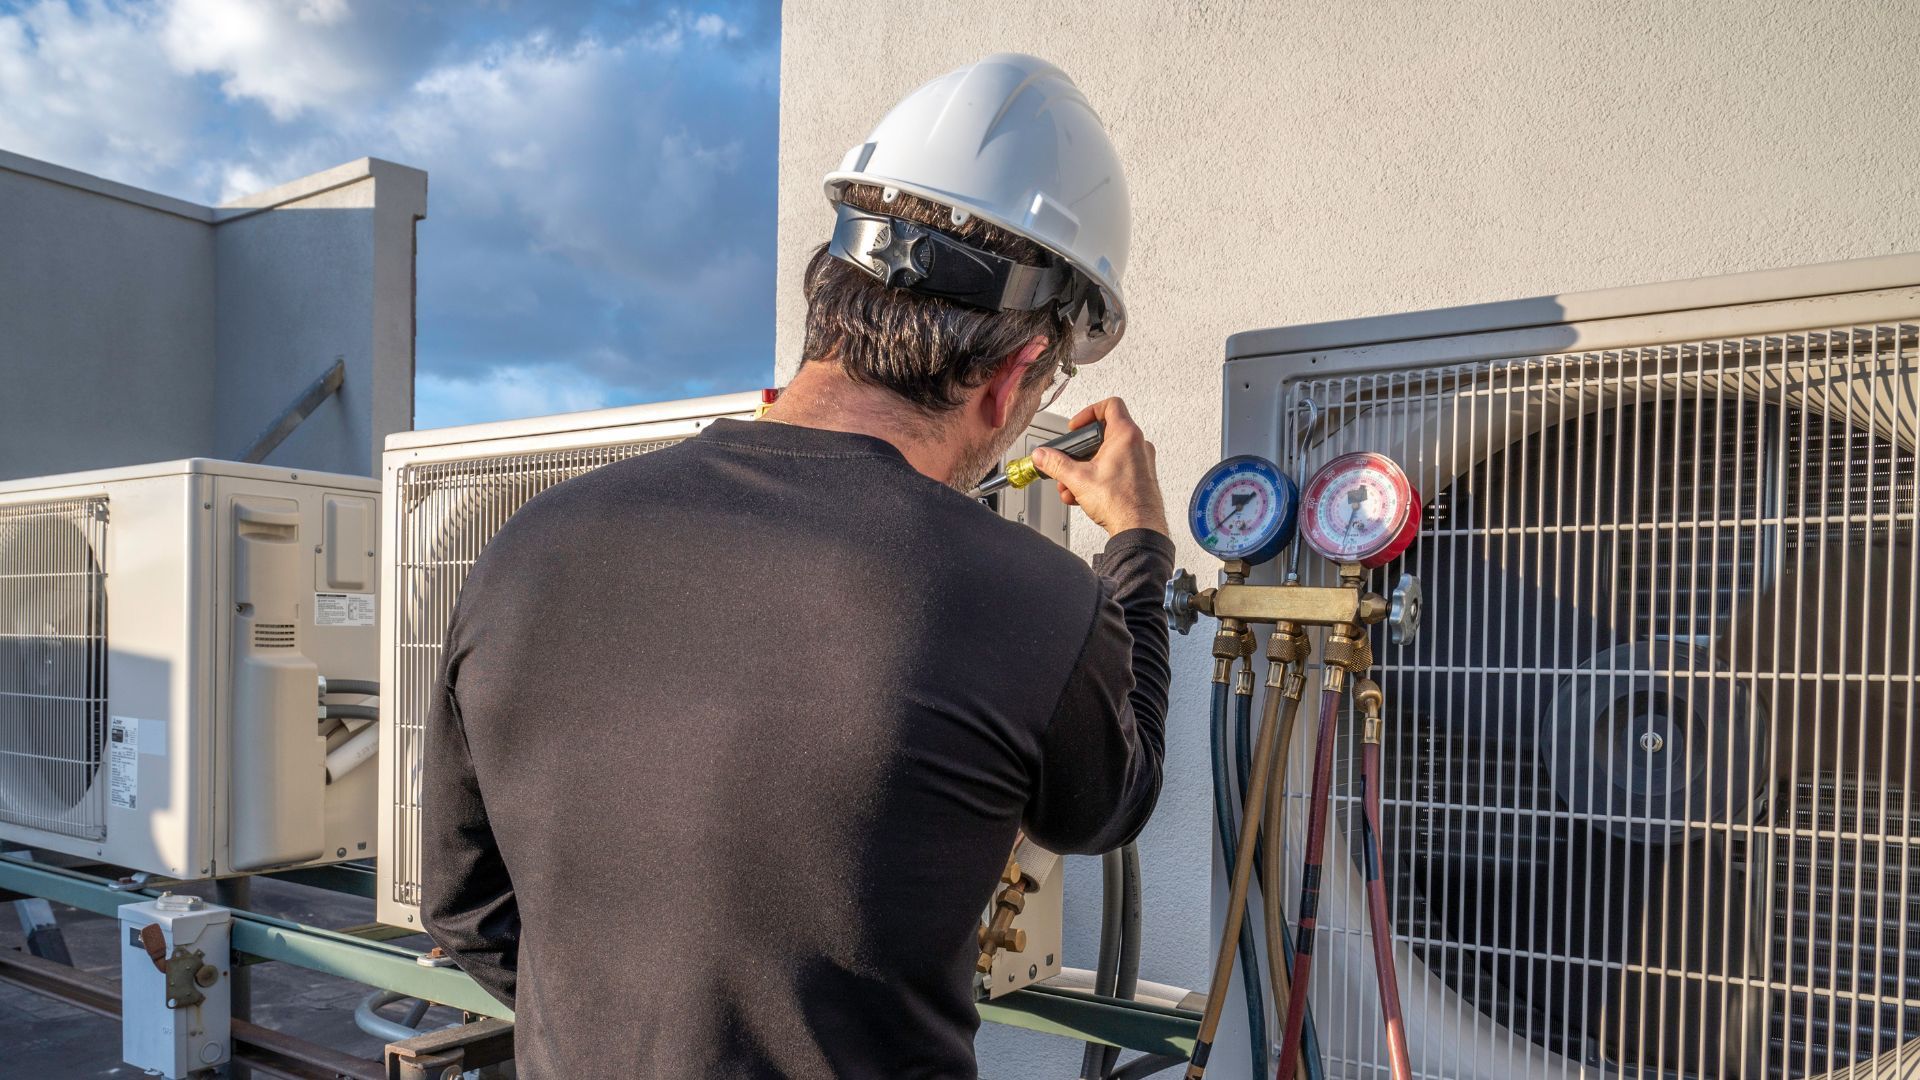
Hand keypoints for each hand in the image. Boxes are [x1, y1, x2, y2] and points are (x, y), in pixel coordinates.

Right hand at [1030, 397, 1169, 537]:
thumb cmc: (1121, 503)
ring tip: (1072, 486)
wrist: (1139, 529)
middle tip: (1069, 462)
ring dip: (1085, 469)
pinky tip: (1083, 495)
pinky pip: (1116, 470)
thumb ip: (1056, 464)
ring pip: (1108, 456)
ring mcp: (1141, 462)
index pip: (1110, 405)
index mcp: (1126, 435)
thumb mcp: (1078, 479)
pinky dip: (1098, 478)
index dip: (1089, 412)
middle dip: (1080, 452)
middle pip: (1104, 435)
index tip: (1076, 427)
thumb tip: (1043, 455)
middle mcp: (1138, 445)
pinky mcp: (1141, 478)